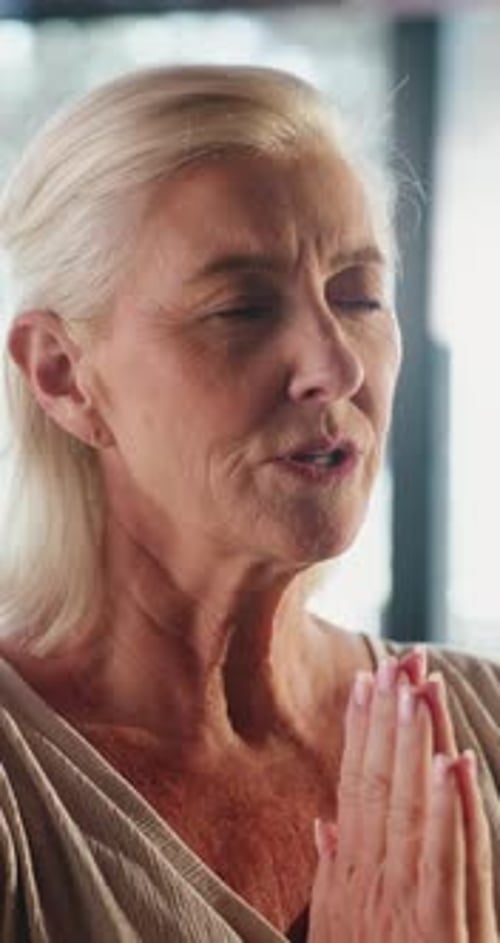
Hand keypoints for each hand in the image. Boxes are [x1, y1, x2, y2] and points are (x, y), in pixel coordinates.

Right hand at [307, 652, 496, 941]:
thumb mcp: (338, 934)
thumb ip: (333, 874)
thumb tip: (326, 820)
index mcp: (353, 879)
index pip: (358, 789)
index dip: (363, 733)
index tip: (368, 681)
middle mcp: (374, 885)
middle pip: (383, 788)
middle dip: (391, 721)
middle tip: (400, 661)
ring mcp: (409, 909)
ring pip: (413, 812)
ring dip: (416, 747)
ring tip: (418, 689)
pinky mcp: (445, 936)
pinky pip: (449, 866)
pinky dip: (449, 812)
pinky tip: (452, 766)